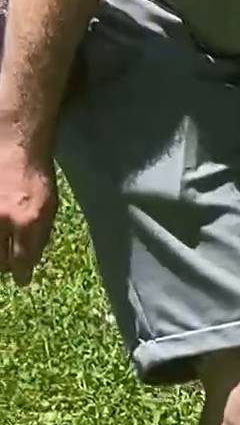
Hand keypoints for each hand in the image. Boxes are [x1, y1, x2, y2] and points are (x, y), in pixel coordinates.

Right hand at [0, 127, 57, 285]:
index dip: (21, 274)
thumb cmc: (34, 176)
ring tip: (3, 250)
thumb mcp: (49, 206)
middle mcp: (3, 217)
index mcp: (29, 219)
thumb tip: (30, 262)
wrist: (13, 145)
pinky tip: (0, 230)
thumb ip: (40, 235)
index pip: (23, 260)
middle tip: (7, 267)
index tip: (21, 280)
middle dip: (4, 267)